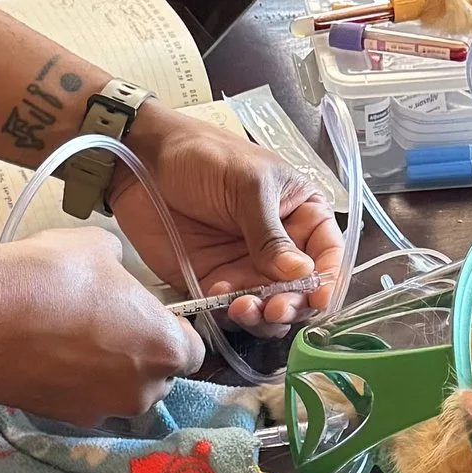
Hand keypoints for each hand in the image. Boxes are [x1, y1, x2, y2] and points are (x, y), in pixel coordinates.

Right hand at [0, 228, 200, 420]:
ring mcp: (101, 409)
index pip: (192, 351)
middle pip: (157, 377)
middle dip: (140, 355)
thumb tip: (114, 271)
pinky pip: (83, 401)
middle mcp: (142, 390)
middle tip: (105, 324)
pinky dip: (74, 384)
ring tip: (72, 339)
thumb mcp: (97, 247)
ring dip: (108, 374)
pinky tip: (47, 355)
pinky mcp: (63, 419)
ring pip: (120, 393)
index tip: (146, 315)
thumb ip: (122, 266)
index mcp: (164, 348)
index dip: (171, 331)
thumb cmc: (47, 275)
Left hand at [116, 107, 341, 327]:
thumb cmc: (203, 156)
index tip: (318, 299)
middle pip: (302, 291)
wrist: (142, 161)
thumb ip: (271, 233)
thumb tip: (302, 273)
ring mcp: (248, 267)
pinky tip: (215, 296)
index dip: (329, 280)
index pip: (328, 254)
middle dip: (293, 304)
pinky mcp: (214, 282)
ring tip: (243, 307)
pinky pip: (231, 310)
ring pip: (270, 308)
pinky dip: (229, 313)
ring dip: (262, 316)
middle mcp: (281, 246)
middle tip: (273, 308)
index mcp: (301, 213)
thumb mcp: (247, 185)